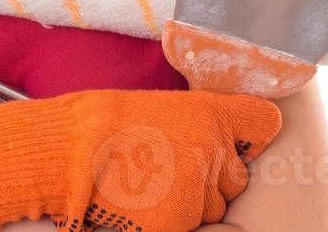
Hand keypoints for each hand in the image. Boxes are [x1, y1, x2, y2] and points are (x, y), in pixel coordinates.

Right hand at [0, 87, 281, 230]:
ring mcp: (197, 190)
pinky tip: (141, 205)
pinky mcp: (179, 222)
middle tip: (167, 169)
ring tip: (148, 187)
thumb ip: (194, 124)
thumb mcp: (158, 108)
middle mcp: (213, 149)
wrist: (65, 153)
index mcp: (210, 112)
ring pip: (213, 210)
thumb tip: (214, 140)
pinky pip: (188, 226)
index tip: (240, 140)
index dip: (250, 135)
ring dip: (190, 203)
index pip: (262, 122)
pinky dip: (168, 220)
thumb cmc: (101, 125)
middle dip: (210, 180)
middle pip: (235, 179)